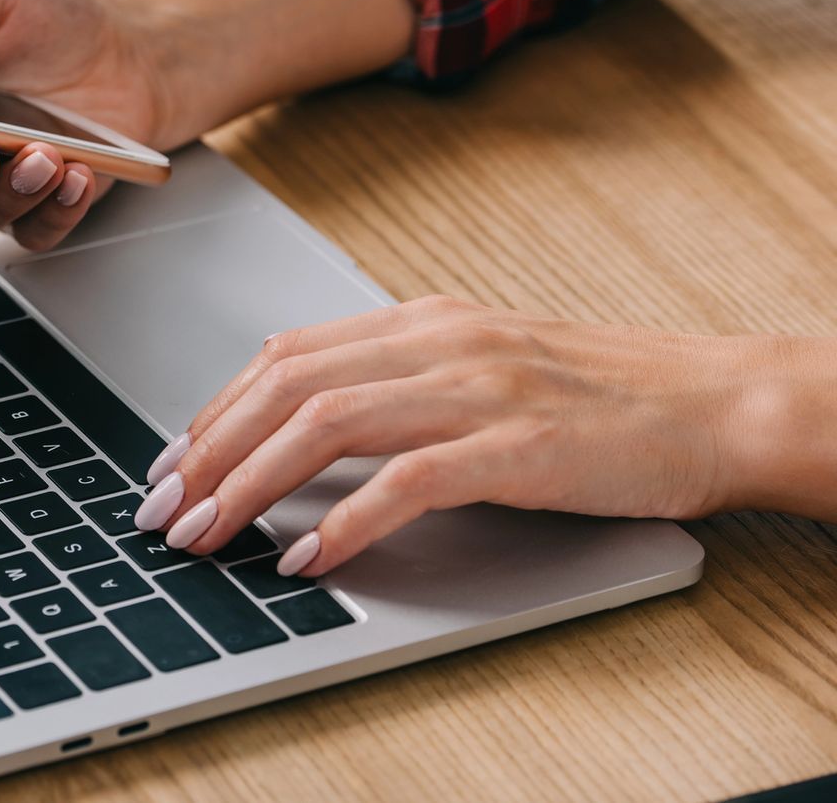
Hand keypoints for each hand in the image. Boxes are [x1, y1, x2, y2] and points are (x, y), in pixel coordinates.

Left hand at [132, 295, 836, 576]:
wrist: (717, 403)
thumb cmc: (601, 397)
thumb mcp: (480, 370)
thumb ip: (396, 387)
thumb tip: (300, 430)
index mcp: (420, 322)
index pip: (282, 357)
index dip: (211, 411)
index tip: (170, 463)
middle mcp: (437, 342)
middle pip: (283, 386)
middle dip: (205, 451)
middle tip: (163, 509)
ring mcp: (477, 388)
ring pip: (325, 425)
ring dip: (249, 484)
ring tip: (208, 533)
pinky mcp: (519, 445)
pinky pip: (407, 480)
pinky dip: (345, 523)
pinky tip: (309, 559)